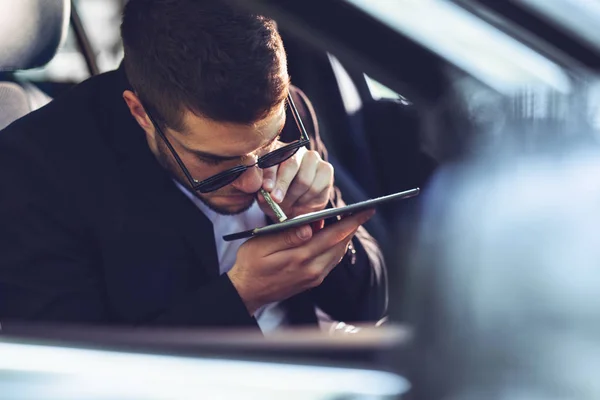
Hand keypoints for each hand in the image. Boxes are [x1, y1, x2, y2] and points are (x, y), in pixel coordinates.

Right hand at [227, 209, 374, 314]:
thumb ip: (286, 236)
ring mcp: (314, 277)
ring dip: (345, 237)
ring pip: (338, 254)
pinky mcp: (313, 281)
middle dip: (352, 227)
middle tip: (360, 212)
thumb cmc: (250, 265)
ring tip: (347, 221)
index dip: (352, 222)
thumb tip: (309, 228)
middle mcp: (312, 270)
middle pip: (341, 244)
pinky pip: (331, 261)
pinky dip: (336, 247)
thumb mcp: (261, 245)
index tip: (367, 210)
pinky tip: (332, 238)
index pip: (334, 236)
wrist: (246, 292)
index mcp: (300, 258)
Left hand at [259, 147, 332, 218]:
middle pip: (291, 165)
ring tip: (289, 203)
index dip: (270, 175)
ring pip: (305, 180)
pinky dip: (308, 199)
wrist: (292, 205)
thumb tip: (262, 188)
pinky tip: (301, 201)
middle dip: (283, 185)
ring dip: (295, 197)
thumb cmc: (274, 195)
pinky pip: (317, 187)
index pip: (273, 159)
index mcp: (276, 150)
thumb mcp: (262, 194)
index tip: (267, 189)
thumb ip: (258, 188)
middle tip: (276, 200)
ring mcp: (312, 158)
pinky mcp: (326, 169)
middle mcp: (295, 149)